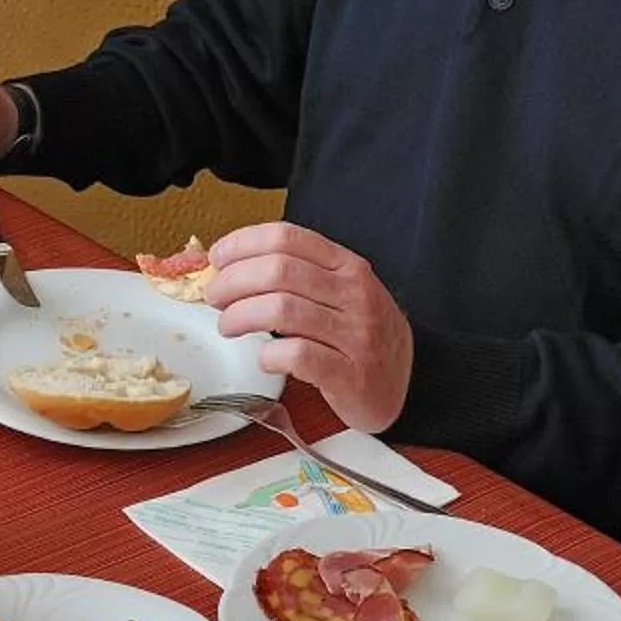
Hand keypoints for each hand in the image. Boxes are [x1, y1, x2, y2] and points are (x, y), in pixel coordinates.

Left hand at [203, 222, 413, 432]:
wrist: (404, 383)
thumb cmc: (359, 334)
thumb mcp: (338, 292)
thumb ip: (296, 274)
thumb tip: (230, 264)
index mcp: (347, 266)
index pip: (287, 237)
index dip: (243, 243)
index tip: (218, 257)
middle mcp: (354, 294)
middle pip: (278, 270)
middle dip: (233, 281)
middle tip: (215, 297)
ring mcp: (355, 335)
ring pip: (282, 310)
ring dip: (240, 316)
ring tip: (227, 325)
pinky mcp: (349, 374)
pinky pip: (298, 354)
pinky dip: (270, 354)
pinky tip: (264, 356)